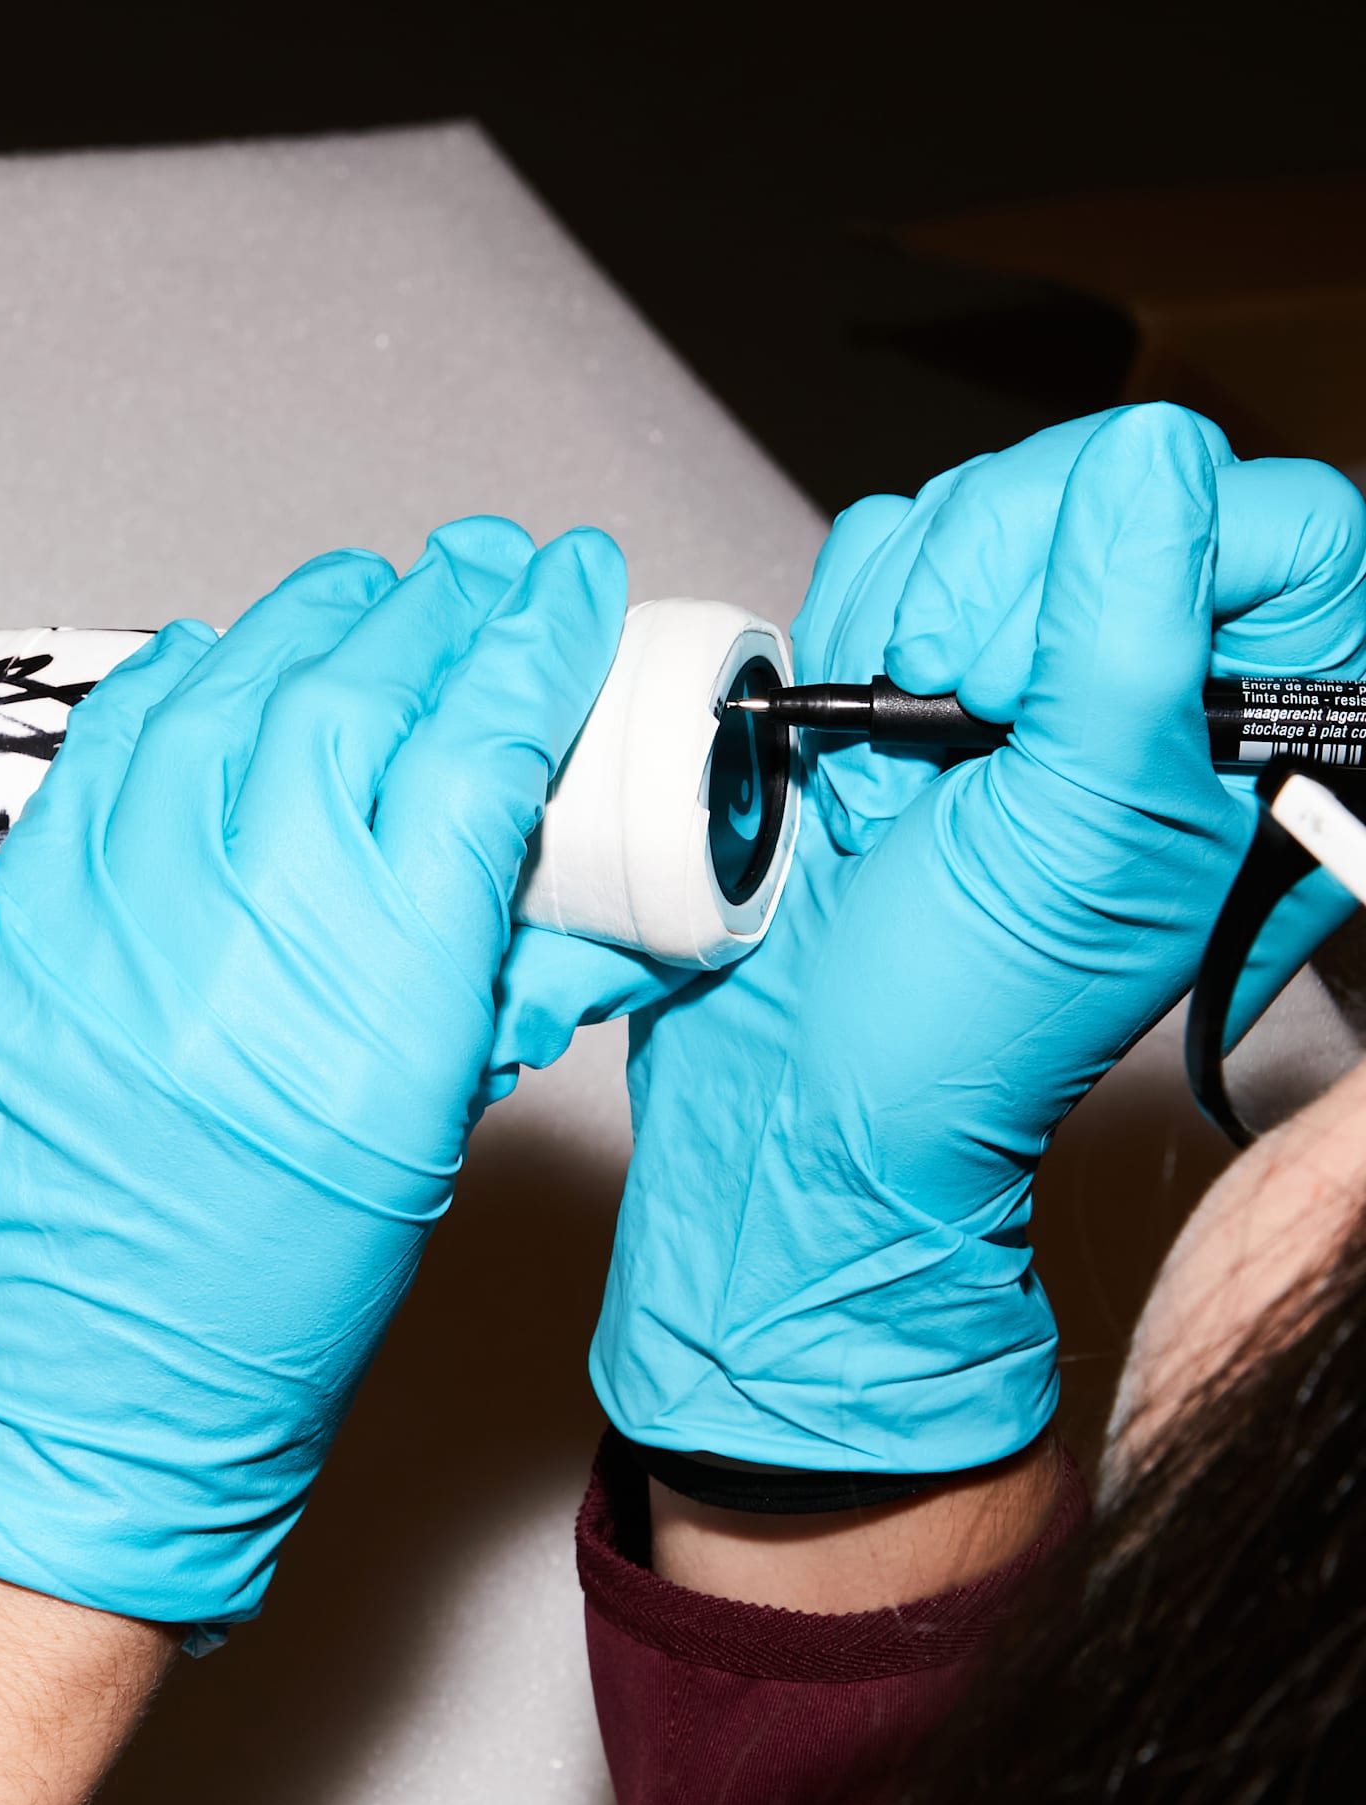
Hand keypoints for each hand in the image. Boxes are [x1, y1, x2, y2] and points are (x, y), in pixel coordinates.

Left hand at [0, 515, 627, 1627]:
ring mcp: (100, 916)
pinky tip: (226, 656)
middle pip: (354, 693)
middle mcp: (233, 936)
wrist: (49, 1418)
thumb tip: (565, 896)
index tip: (566, 595)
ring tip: (373, 593)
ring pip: (223, 691)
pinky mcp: (8, 923)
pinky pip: (106, 753)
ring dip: (314, 621)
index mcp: (369, 1010)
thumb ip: (491, 999)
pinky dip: (180, 682)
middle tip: (486, 569)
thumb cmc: (242, 1334)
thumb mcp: (414, 1161)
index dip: (534, 652)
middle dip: (438, 609)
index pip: (474, 756)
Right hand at [592, 405, 1365, 1472]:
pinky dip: (847, 636)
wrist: (800, 1079)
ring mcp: (1030, 664)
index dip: (1138, 560)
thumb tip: (1148, 461)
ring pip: (983, 503)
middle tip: (956, 721)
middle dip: (990, 595)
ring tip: (904, 769)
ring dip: (905, 629)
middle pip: (1104, 484)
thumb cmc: (954, 1017)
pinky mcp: (919, 655)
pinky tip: (859, 752)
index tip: (1040, 681)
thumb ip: (1127, 641)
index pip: (1268, 518)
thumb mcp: (1075, 834)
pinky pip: (888, 550)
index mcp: (1257, 734)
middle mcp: (1155, 685)